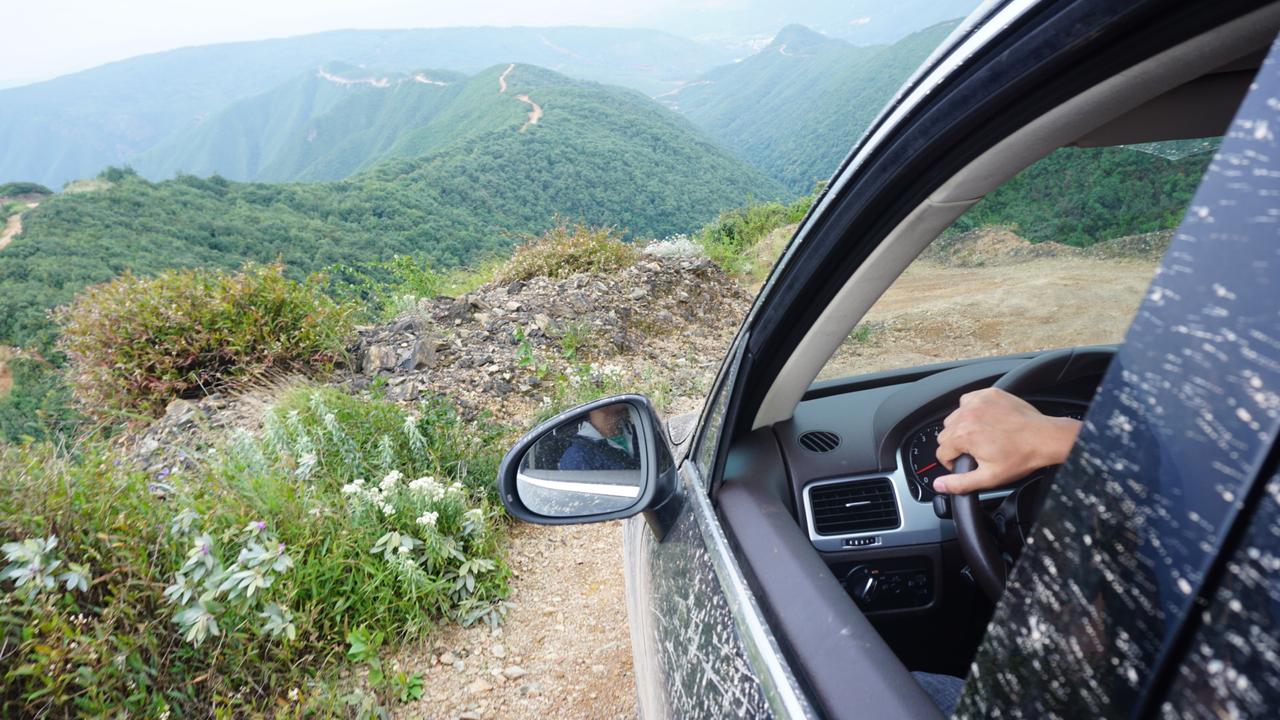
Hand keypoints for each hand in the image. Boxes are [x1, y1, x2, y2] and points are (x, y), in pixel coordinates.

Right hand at [933, 388, 1080, 494]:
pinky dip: (971, 410)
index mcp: (963, 436)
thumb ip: (960, 483)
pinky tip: (984, 420)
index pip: (941, 452)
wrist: (1045, 438)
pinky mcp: (988, 394)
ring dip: (962, 426)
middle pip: (945, 434)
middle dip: (956, 444)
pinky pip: (967, 401)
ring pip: (954, 417)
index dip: (952, 462)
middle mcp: (966, 415)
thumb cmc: (1021, 456)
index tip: (965, 463)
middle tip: (976, 451)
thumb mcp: (989, 477)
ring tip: (981, 435)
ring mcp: (977, 402)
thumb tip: (939, 485)